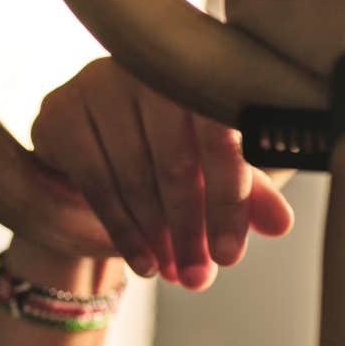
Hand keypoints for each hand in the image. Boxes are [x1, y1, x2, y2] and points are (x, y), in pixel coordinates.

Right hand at [30, 58, 294, 289]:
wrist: (101, 139)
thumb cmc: (174, 147)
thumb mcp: (216, 168)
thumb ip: (248, 192)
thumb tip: (282, 224)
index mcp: (201, 72)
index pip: (221, 140)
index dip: (229, 202)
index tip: (230, 255)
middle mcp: (150, 68)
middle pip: (175, 162)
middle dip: (190, 230)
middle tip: (200, 277)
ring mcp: (99, 82)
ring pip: (134, 175)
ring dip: (157, 235)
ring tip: (174, 272)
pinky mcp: (62, 108)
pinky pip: (95, 181)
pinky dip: (122, 229)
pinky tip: (142, 261)